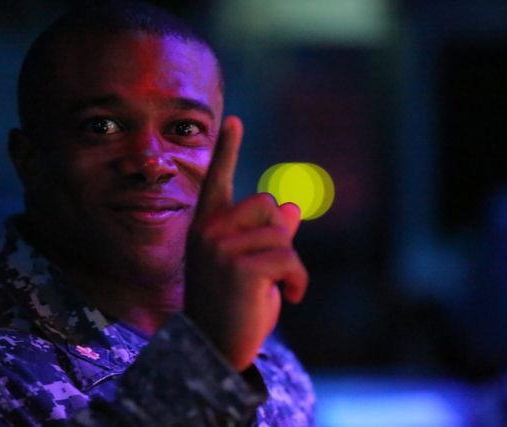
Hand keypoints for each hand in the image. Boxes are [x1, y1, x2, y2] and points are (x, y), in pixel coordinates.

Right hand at [184, 115, 307, 371]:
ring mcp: (220, 247)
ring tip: (279, 291)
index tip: (234, 121)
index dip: (227, 149)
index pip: (219, 180)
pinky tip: (289, 299)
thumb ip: (269, 235)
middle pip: (268, 204)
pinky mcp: (240, 266)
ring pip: (282, 235)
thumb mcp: (253, 267)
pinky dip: (298, 281)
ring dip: (291, 266)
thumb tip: (290, 205)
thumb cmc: (235, 308)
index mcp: (207, 227)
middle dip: (281, 238)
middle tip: (275, 273)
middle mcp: (208, 231)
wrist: (216, 350)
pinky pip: (289, 258)